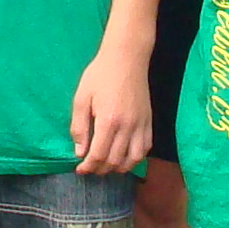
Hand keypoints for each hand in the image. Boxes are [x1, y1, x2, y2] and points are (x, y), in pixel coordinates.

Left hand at [69, 44, 150, 175]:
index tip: (80, 170)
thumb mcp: (81, 98)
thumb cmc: (99, 75)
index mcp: (108, 121)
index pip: (99, 155)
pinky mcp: (149, 122)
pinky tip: (124, 157)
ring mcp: (141, 125)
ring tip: (106, 166)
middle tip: (90, 168)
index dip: (88, 167)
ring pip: (133, 159)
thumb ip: (79, 127)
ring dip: (119, 168)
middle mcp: (127, 127)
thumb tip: (80, 152)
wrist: (126, 58)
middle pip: (115, 161)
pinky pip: (146, 148)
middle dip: (100, 169)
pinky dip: (135, 158)